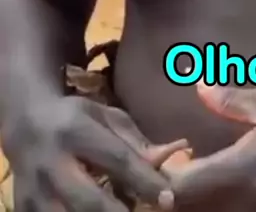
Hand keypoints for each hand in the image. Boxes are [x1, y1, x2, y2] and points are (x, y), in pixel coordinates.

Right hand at [3, 94, 188, 211]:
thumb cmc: (75, 118)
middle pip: (89, 202)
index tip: (168, 199)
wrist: (25, 126)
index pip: (116, 160)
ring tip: (123, 210)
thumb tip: (166, 163)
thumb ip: (134, 140)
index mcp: (74, 130)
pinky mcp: (24, 210)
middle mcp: (50, 163)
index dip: (144, 181)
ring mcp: (33, 192)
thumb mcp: (105, 116)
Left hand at [167, 83, 255, 211]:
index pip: (180, 187)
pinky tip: (227, 192)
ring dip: (199, 202)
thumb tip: (199, 87)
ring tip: (203, 181)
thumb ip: (234, 99)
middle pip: (188, 210)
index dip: (166, 176)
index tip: (172, 158)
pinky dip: (221, 208)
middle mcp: (241, 204)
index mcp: (238, 170)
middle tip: (182, 171)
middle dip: (178, 194)